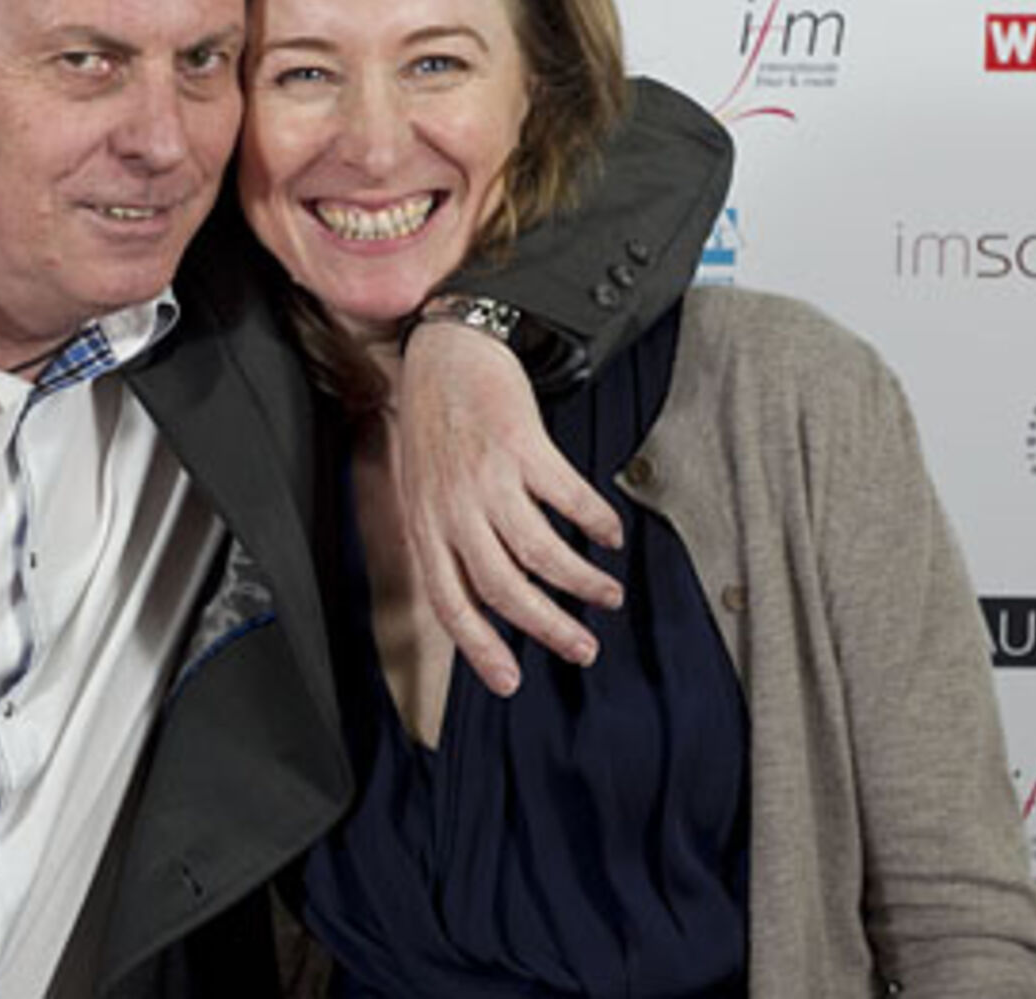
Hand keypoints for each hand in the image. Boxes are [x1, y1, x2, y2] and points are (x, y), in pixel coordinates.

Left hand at [395, 319, 624, 694]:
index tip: (510, 684)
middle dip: (549, 628)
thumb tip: (488, 597)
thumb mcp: (425, 490)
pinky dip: (595, 522)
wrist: (444, 353)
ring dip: (581, 581)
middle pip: (503, 588)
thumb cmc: (437, 427)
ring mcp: (486, 478)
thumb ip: (449, 540)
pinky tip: (610, 534)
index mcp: (426, 526)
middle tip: (585, 649)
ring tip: (609, 595)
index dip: (479, 648)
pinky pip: (567, 498)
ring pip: (539, 552)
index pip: (450, 603)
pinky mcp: (521, 445)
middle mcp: (452, 508)